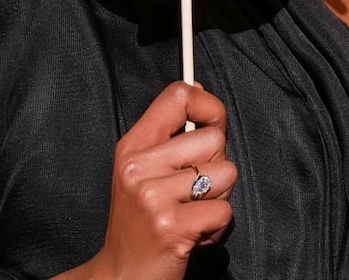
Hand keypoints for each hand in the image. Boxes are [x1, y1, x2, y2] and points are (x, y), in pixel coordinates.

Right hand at [82, 81, 238, 279]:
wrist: (122, 274)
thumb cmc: (141, 221)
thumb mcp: (144, 170)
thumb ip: (171, 132)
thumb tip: (195, 87)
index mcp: (133, 146)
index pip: (178, 96)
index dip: (209, 105)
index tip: (213, 123)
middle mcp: (138, 167)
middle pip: (214, 138)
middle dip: (216, 166)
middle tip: (192, 192)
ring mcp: (153, 197)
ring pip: (226, 173)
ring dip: (219, 198)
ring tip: (192, 212)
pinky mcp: (171, 226)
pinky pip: (225, 210)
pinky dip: (217, 226)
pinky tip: (193, 233)